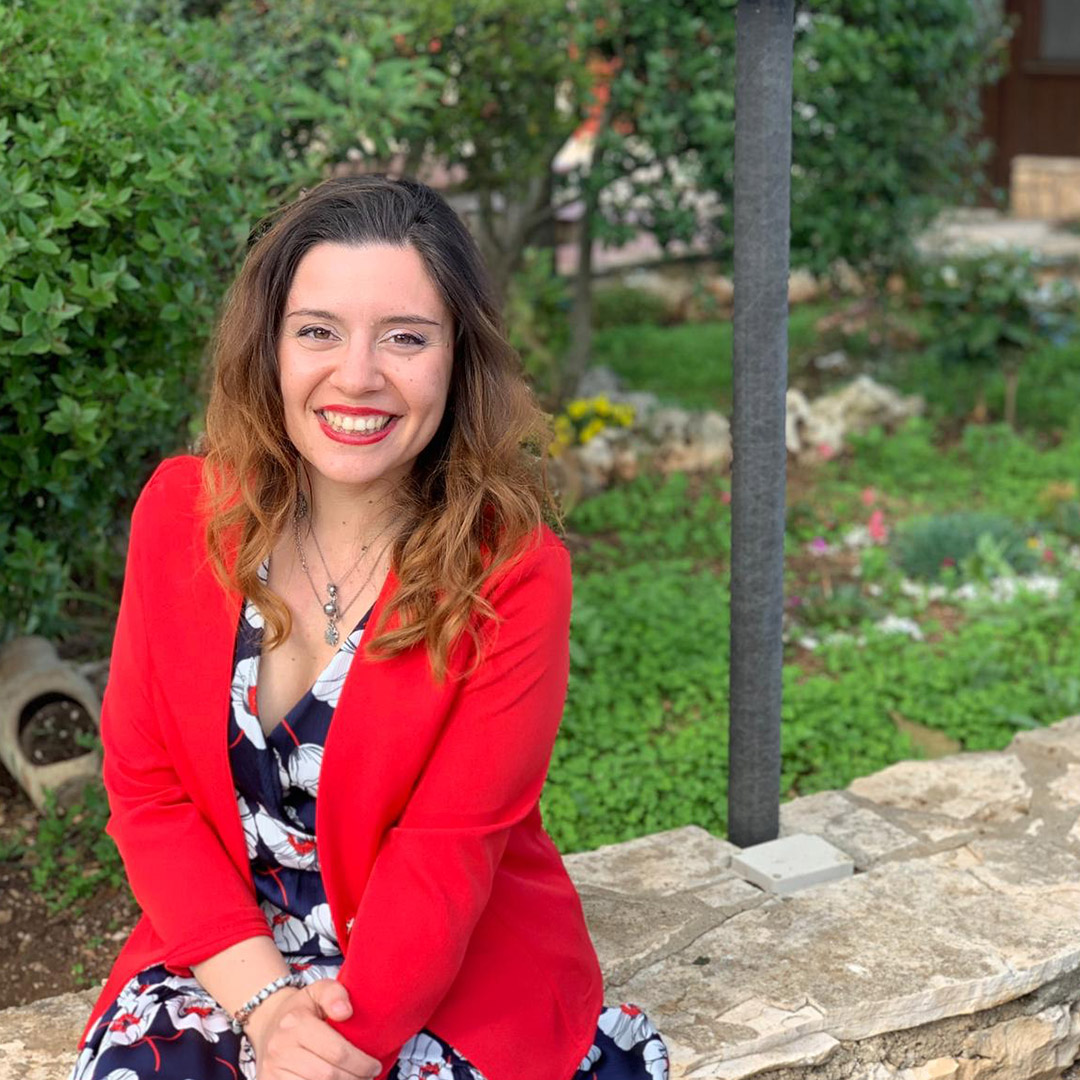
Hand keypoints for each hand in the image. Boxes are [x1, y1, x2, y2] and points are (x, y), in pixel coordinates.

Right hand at [246, 978, 380, 1079]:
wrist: (268, 1025)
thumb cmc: (302, 1009)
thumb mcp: (318, 991)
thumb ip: (335, 993)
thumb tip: (346, 1011)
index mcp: (295, 1023)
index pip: (337, 1051)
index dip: (361, 1063)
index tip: (374, 1066)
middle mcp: (280, 1048)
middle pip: (328, 1075)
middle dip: (354, 1079)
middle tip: (368, 1077)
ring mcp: (272, 1070)